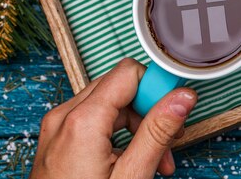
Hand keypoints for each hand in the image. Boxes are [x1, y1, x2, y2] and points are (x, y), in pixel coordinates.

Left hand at [30, 58, 196, 178]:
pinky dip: (120, 134)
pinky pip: (95, 120)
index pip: (129, 73)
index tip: (176, 109)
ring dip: (138, 125)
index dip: (158, 88)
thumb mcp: (131, 176)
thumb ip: (158, 132)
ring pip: (111, 103)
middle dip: (150, 109)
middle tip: (169, 140)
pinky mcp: (58, 140)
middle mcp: (64, 117)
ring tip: (155, 158)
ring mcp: (58, 129)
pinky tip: (133, 159)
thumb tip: (183, 97)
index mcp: (82, 121)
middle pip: (121, 86)